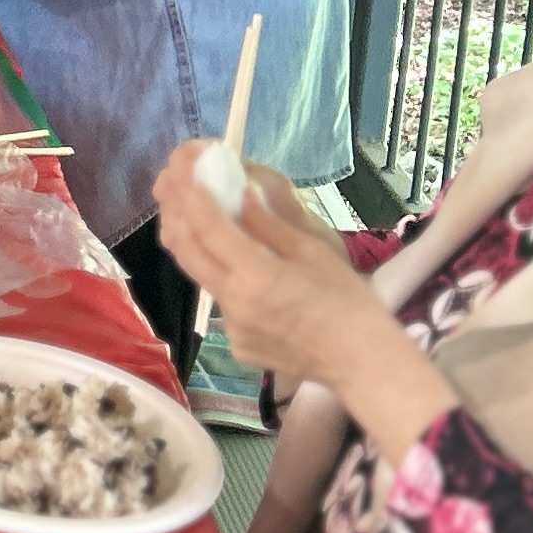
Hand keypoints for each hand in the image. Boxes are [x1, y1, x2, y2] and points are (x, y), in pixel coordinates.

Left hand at [150, 143, 370, 387]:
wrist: (361, 363)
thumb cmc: (348, 301)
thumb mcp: (314, 251)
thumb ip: (269, 224)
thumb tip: (240, 192)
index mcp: (256, 277)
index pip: (209, 228)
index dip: (193, 195)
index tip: (185, 168)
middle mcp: (234, 304)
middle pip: (187, 251)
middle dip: (174, 212)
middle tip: (171, 181)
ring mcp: (232, 328)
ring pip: (198, 275)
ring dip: (190, 240)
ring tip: (186, 209)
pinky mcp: (237, 345)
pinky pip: (220, 301)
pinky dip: (219, 273)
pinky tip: (231, 260)